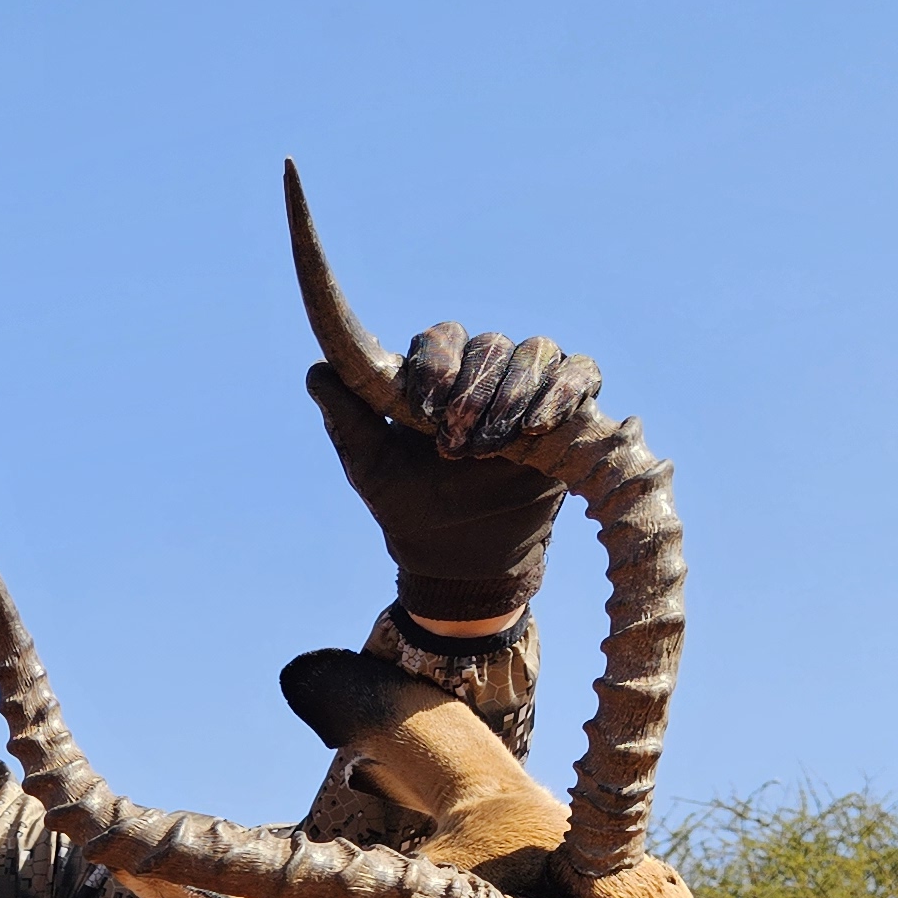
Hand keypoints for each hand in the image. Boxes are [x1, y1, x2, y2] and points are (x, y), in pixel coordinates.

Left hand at [308, 326, 602, 625]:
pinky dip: (563, 390)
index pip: (441, 339)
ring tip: (490, 445)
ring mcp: (528, 390)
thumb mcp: (372, 467)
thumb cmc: (409, 508)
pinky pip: (581, 373)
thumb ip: (348, 420)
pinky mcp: (568, 411)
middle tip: (454, 440)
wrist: (458, 558)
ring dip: (512, 395)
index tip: (424, 403)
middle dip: (472, 389)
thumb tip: (316, 372)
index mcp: (436, 380)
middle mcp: (483, 375)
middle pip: (489, 345)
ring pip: (535, 352)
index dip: (435, 360)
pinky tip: (536, 425)